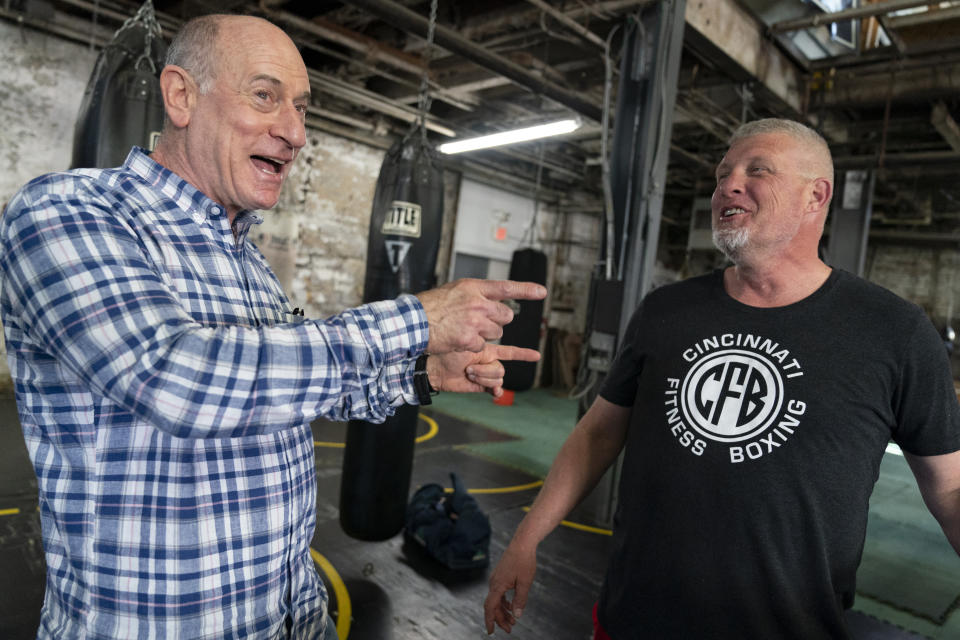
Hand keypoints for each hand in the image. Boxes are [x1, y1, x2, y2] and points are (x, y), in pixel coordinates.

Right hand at [416, 279, 546, 353]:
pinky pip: (482, 346)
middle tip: (479, 321)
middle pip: (506, 316)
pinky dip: (472, 346)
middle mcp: (478, 303)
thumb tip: (492, 299)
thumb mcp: (455, 291)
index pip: (506, 287)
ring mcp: (474, 322)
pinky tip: (458, 340)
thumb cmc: (431, 306)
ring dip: (485, 334)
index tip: (542, 292)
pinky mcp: (469, 339)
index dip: (526, 290)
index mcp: (474, 288)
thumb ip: (475, 294)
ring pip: (496, 332)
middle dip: (498, 321)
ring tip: (465, 329)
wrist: (413, 322)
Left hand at [427, 344, 540, 395]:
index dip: (524, 354)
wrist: (435, 368)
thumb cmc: (447, 352)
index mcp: (487, 350)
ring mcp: (485, 375)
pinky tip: (494, 392)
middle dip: (485, 370)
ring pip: (497, 379)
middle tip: (468, 368)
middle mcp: (488, 362)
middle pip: (500, 369)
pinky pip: (495, 390)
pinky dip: (496, 391)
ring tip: (468, 373)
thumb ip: (482, 352)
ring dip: (482, 378)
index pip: (510, 352)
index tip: (537, 356)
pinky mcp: (480, 386)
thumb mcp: (466, 346)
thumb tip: (492, 366)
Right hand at [484, 541, 536, 633]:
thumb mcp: (525, 583)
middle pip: (493, 605)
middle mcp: (494, 582)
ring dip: (503, 611)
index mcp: (497, 585)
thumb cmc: (524, 561)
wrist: (522, 543)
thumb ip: (520, 600)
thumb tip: (517, 615)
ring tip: (513, 620)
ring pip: (496, 599)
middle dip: (500, 619)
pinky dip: (504, 602)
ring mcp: (496, 578)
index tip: (491, 632)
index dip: (490, 620)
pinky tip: (511, 606)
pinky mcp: (500, 575)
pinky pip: (499, 593)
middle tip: (510, 629)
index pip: (490, 607)